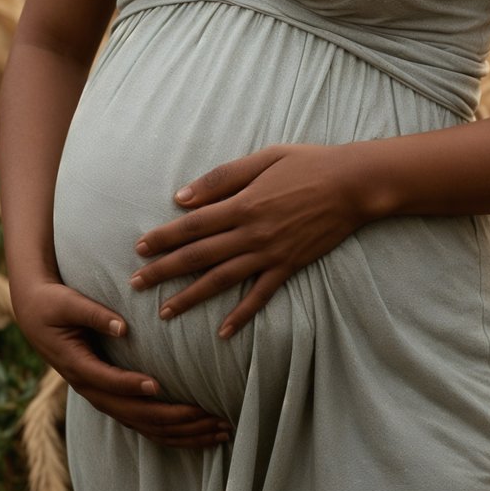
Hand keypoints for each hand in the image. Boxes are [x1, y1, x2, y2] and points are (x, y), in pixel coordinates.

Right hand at [12, 277, 232, 447]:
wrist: (34, 315)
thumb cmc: (52, 303)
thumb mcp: (67, 303)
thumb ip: (95, 313)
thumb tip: (124, 326)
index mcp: (77, 365)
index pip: (106, 380)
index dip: (129, 385)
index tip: (156, 385)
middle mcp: (90, 388)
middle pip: (134, 414)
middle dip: (174, 419)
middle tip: (210, 416)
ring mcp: (102, 397)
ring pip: (144, 426)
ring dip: (183, 432)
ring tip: (221, 431)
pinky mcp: (112, 398)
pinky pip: (144, 423)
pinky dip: (174, 432)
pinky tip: (201, 434)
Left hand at [129, 143, 367, 338]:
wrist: (353, 185)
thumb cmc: (307, 164)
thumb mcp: (263, 159)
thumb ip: (222, 178)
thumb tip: (182, 198)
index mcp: (242, 204)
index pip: (192, 225)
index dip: (163, 238)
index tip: (139, 249)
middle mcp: (251, 233)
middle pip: (199, 256)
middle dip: (164, 271)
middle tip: (136, 284)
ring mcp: (270, 254)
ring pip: (222, 280)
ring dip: (191, 297)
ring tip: (166, 312)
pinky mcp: (289, 267)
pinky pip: (261, 296)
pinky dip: (242, 316)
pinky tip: (223, 332)